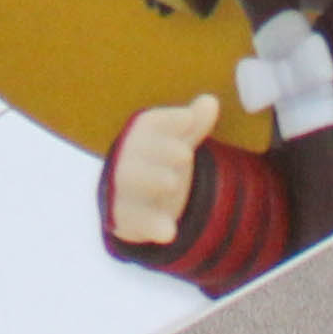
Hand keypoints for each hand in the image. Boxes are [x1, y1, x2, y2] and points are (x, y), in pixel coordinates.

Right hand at [105, 95, 219, 247]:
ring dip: (150, 180)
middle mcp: (126, 158)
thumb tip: (210, 102)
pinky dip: (151, 225)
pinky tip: (169, 232)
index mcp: (140, 135)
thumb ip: (194, 125)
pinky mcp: (124, 218)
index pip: (150, 124)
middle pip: (136, 151)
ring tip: (172, 182)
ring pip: (127, 182)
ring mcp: (122, 189)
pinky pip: (134, 220)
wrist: (135, 198)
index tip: (189, 120)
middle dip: (159, 150)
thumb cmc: (161, 160)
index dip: (169, 120)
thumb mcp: (179, 141)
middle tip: (185, 153)